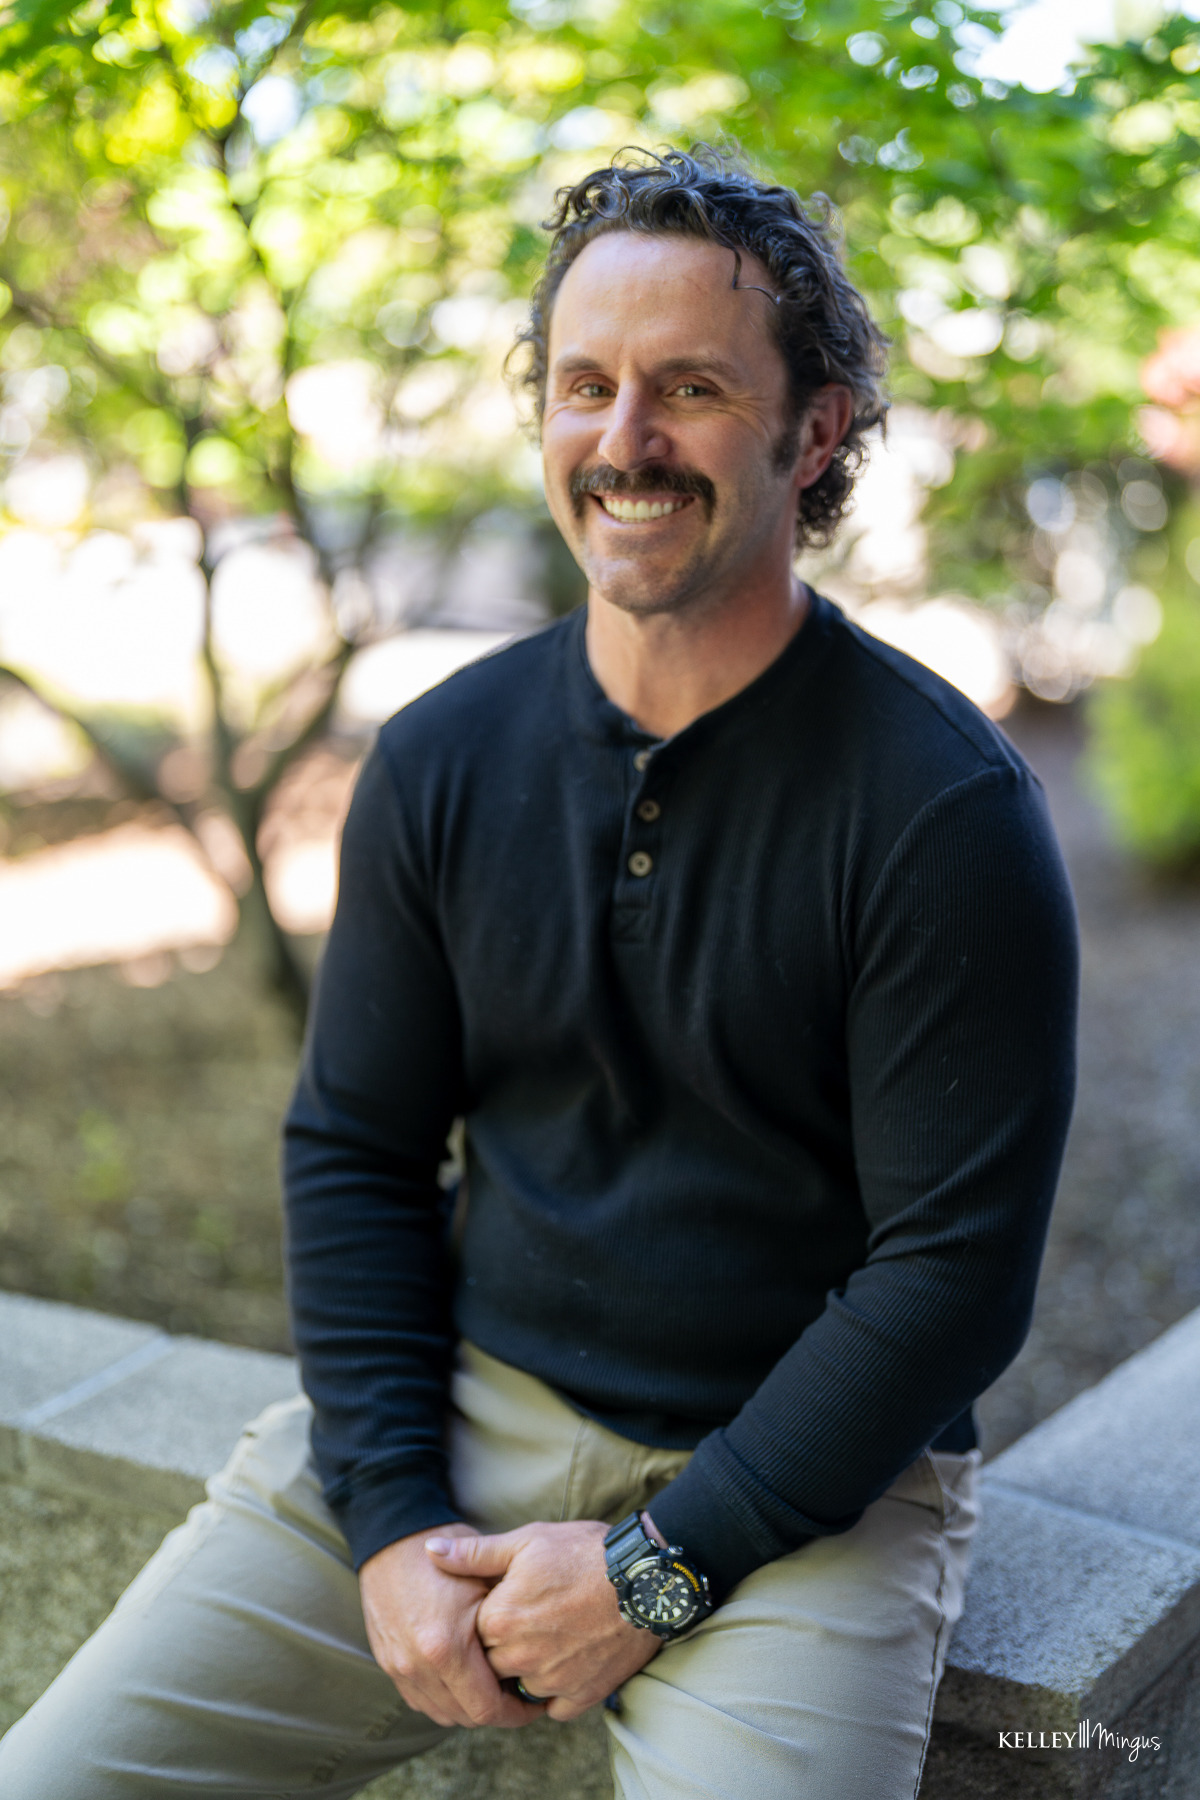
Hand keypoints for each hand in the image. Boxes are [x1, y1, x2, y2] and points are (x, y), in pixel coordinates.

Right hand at [358, 1522, 534, 1729]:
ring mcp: (399, 1667)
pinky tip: (461, 1679)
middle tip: (519, 1695)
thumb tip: (539, 1651)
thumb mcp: (486, 1578)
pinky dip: (444, 1698)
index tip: (535, 1702)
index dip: (518, 1712)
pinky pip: (421, 1700)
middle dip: (497, 1712)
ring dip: (469, 1707)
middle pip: (467, 1717)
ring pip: (443, 1713)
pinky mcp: (387, 1663)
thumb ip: (510, 1621)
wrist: (392, 1537)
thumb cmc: (443, 1555)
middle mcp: (418, 1665)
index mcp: (446, 1647)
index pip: (488, 1708)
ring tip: (491, 1687)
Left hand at [425, 1520, 661, 1720]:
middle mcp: (521, 1657)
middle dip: (505, 1645)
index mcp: (500, 1619)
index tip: (509, 1600)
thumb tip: (430, 1553)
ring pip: (523, 1686)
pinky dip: (558, 1689)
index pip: (472, 1632)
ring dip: (530, 1668)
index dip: (489, 1614)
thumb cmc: (585, 1553)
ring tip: (553, 1635)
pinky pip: (555, 1707)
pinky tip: (569, 1658)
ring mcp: (552, 1681)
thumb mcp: (527, 1541)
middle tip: (532, 1618)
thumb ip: (475, 1554)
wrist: (645, 1578)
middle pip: (494, 1663)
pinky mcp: (582, 1696)